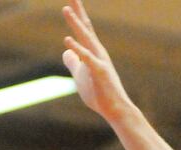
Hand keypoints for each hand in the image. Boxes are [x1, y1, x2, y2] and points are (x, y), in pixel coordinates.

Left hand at [61, 1, 133, 121]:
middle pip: (85, 28)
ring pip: (86, 38)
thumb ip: (73, 62)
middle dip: (78, 12)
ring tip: (66, 9)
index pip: (83, 30)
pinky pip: (86, 58)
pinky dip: (76, 48)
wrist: (114, 109)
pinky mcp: (99, 72)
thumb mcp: (80, 76)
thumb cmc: (99, 93)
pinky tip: (67, 39)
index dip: (76, 16)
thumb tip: (65, 51)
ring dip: (75, 23)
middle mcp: (97, 52)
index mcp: (93, 52)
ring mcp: (99, 61)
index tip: (70, 3)